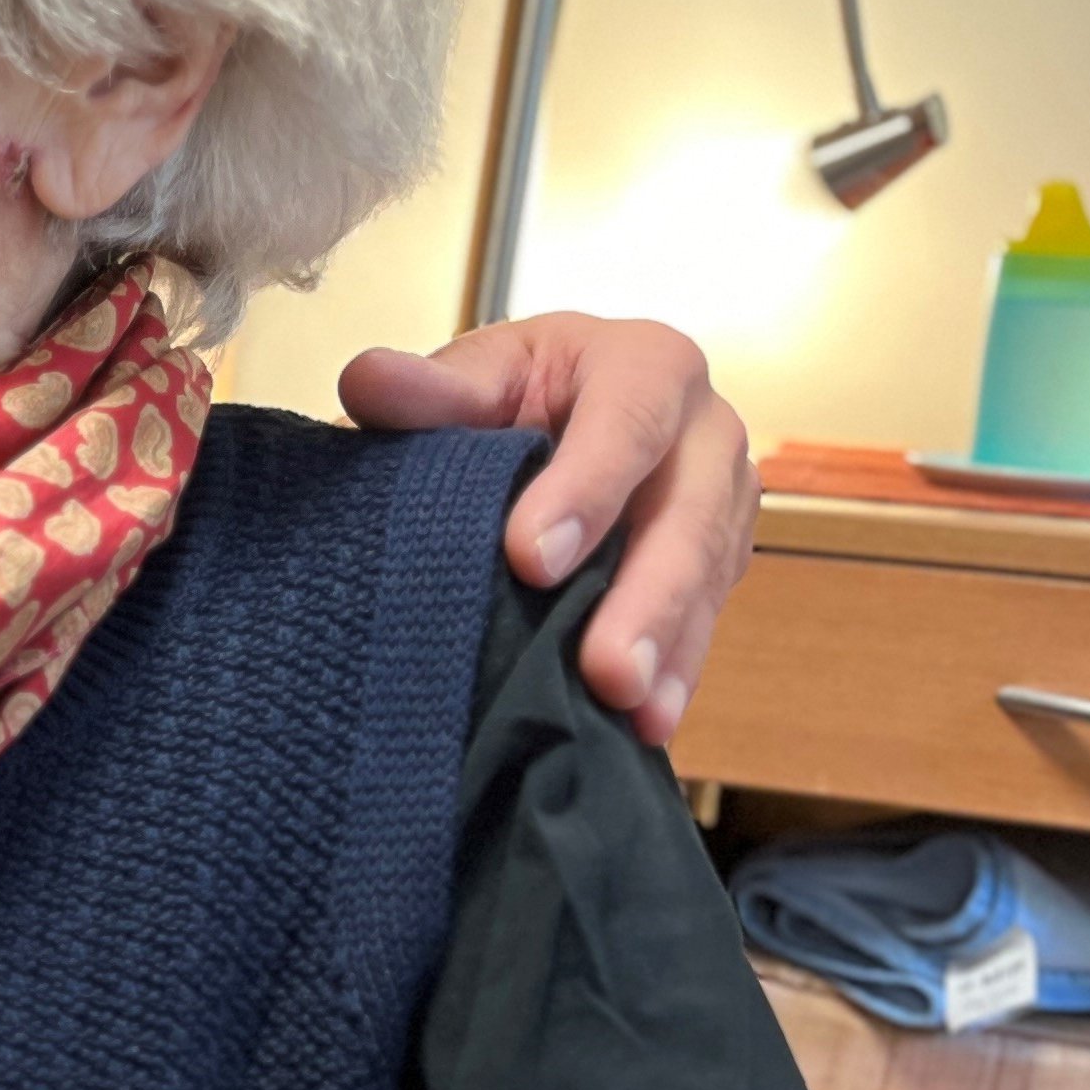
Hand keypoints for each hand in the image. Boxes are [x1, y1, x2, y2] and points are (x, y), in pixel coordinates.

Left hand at [336, 311, 756, 741]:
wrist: (553, 419)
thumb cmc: (516, 394)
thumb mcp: (475, 379)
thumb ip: (429, 390)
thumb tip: (369, 381)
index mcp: (646, 364)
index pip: (629, 419)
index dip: (586, 488)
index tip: (528, 558)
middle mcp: (704, 431)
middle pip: (688, 513)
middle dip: (647, 595)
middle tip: (605, 668)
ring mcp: (721, 504)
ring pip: (706, 578)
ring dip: (668, 648)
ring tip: (630, 706)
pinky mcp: (715, 566)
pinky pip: (702, 622)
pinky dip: (674, 675)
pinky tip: (646, 725)